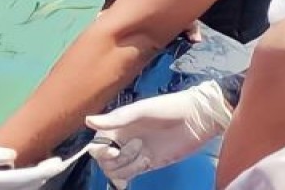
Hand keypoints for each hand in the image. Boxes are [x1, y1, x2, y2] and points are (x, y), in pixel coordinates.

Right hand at [84, 79, 232, 182]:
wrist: (196, 120)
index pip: (98, 143)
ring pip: (115, 169)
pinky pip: (128, 175)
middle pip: (104, 160)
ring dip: (127, 166)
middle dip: (115, 160)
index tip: (112, 151)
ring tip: (145, 156)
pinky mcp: (146, 164)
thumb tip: (87, 121)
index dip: (100, 150)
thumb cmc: (168, 108)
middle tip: (137, 148)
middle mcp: (123, 139)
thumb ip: (116, 119)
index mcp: (118, 125)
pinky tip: (143, 165)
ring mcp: (134, 153)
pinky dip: (129, 176)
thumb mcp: (142, 110)